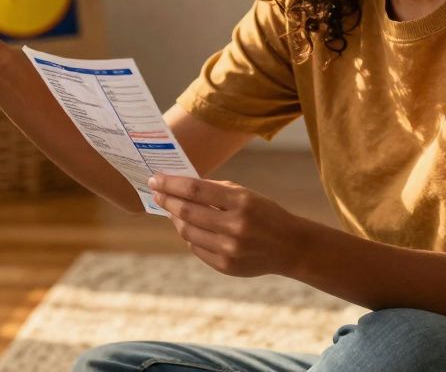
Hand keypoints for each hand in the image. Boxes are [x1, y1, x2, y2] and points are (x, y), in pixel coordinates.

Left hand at [148, 174, 307, 277]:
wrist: (290, 247)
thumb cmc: (264, 214)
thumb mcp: (246, 194)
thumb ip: (215, 190)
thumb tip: (179, 186)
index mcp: (241, 202)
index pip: (195, 190)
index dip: (171, 183)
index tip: (156, 178)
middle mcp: (234, 227)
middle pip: (187, 212)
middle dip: (166, 200)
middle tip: (156, 192)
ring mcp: (229, 249)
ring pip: (187, 232)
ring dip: (174, 219)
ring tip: (170, 209)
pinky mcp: (225, 266)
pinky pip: (196, 248)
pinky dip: (189, 235)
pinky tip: (187, 227)